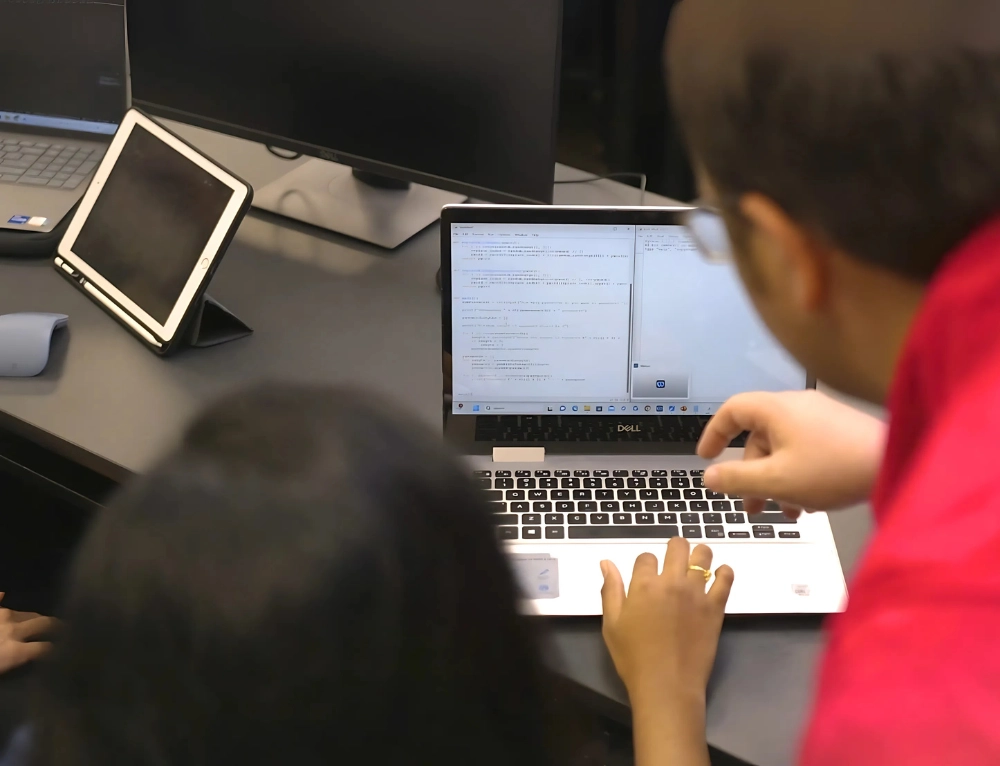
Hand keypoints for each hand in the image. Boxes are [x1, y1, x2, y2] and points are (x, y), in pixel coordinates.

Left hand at [0, 594, 56, 673]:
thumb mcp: (3, 669)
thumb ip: (21, 659)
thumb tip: (39, 653)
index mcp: (16, 650)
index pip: (45, 648)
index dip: (57, 648)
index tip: (66, 647)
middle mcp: (14, 628)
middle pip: (43, 623)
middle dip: (54, 625)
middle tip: (63, 628)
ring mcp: (1, 615)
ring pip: (25, 613)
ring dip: (32, 617)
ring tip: (38, 620)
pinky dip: (1, 597)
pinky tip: (4, 594)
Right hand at [601, 539, 733, 703]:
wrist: (666, 685)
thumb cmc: (634, 658)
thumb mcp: (612, 624)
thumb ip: (611, 590)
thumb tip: (606, 563)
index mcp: (644, 584)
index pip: (646, 556)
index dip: (645, 563)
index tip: (646, 576)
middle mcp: (671, 582)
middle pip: (678, 546)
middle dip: (674, 548)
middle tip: (674, 559)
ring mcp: (696, 593)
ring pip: (703, 556)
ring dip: (700, 554)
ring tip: (697, 562)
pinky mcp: (716, 607)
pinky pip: (726, 579)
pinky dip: (724, 572)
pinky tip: (720, 574)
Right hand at [697, 390, 884, 516]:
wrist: (898, 463)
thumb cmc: (834, 469)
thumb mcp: (776, 481)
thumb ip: (737, 480)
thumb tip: (710, 477)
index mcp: (776, 409)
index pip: (732, 411)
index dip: (714, 434)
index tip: (707, 457)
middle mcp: (796, 406)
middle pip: (759, 436)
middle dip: (752, 474)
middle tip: (752, 505)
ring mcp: (821, 418)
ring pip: (783, 448)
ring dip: (777, 480)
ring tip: (786, 511)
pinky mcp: (840, 432)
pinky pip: (806, 450)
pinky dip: (798, 474)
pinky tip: (809, 503)